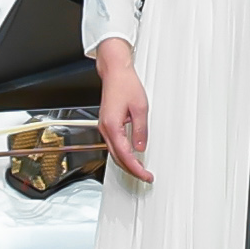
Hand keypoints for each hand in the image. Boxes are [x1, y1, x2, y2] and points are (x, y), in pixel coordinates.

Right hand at [96, 38, 152, 184]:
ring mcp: (104, 127)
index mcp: (112, 126)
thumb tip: (140, 147)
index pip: (125, 155)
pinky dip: (122, 153)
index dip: (136, 168)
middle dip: (131, 169)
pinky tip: (131, 156)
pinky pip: (113, 144)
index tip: (145, 175)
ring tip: (140, 169)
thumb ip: (140, 130)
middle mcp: (105, 129)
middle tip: (145, 176)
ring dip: (127, 163)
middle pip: (117, 158)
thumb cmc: (125, 84)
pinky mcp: (107, 124)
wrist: (115, 72)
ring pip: (114, 153)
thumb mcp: (140, 108)